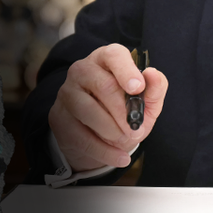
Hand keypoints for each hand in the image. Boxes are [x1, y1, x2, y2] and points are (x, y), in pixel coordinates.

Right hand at [48, 43, 167, 171]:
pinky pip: (81, 135)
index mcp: (106, 60)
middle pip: (103, 85)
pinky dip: (104, 151)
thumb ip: (154, 89)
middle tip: (136, 130)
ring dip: (112, 131)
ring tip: (124, 140)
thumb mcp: (144, 103)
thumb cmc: (122, 112)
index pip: (113, 55)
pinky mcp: (58, 117)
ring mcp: (67, 92)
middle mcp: (83, 70)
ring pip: (88, 110)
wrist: (98, 138)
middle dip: (123, 112)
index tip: (138, 88)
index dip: (126, 70)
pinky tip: (119, 157)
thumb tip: (153, 74)